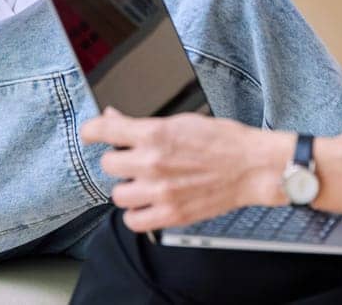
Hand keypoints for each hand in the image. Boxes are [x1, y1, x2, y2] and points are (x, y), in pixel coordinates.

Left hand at [82, 108, 292, 232]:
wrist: (251, 166)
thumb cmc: (223, 141)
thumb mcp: (181, 121)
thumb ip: (144, 125)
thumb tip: (114, 120)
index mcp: (155, 133)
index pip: (104, 131)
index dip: (91, 131)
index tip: (90, 134)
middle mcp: (153, 162)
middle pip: (109, 164)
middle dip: (120, 160)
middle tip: (134, 160)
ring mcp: (160, 191)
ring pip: (118, 194)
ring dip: (128, 187)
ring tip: (144, 183)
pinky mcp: (170, 214)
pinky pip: (133, 221)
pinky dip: (136, 213)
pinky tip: (147, 203)